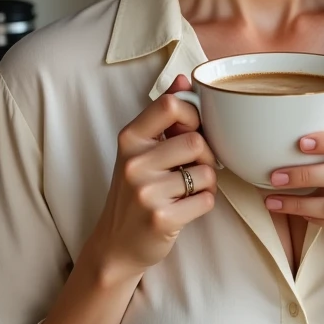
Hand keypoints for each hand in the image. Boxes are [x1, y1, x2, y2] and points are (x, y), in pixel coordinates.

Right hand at [90, 74, 218, 281]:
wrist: (116, 245)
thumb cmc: (135, 192)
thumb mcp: (140, 150)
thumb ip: (162, 115)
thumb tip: (184, 78)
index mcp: (129, 138)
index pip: (171, 105)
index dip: (193, 115)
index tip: (192, 131)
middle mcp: (134, 162)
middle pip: (196, 140)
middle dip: (206, 155)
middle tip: (195, 167)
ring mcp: (146, 192)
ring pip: (206, 172)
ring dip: (207, 182)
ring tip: (188, 189)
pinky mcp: (161, 218)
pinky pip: (207, 200)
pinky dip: (204, 203)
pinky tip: (186, 208)